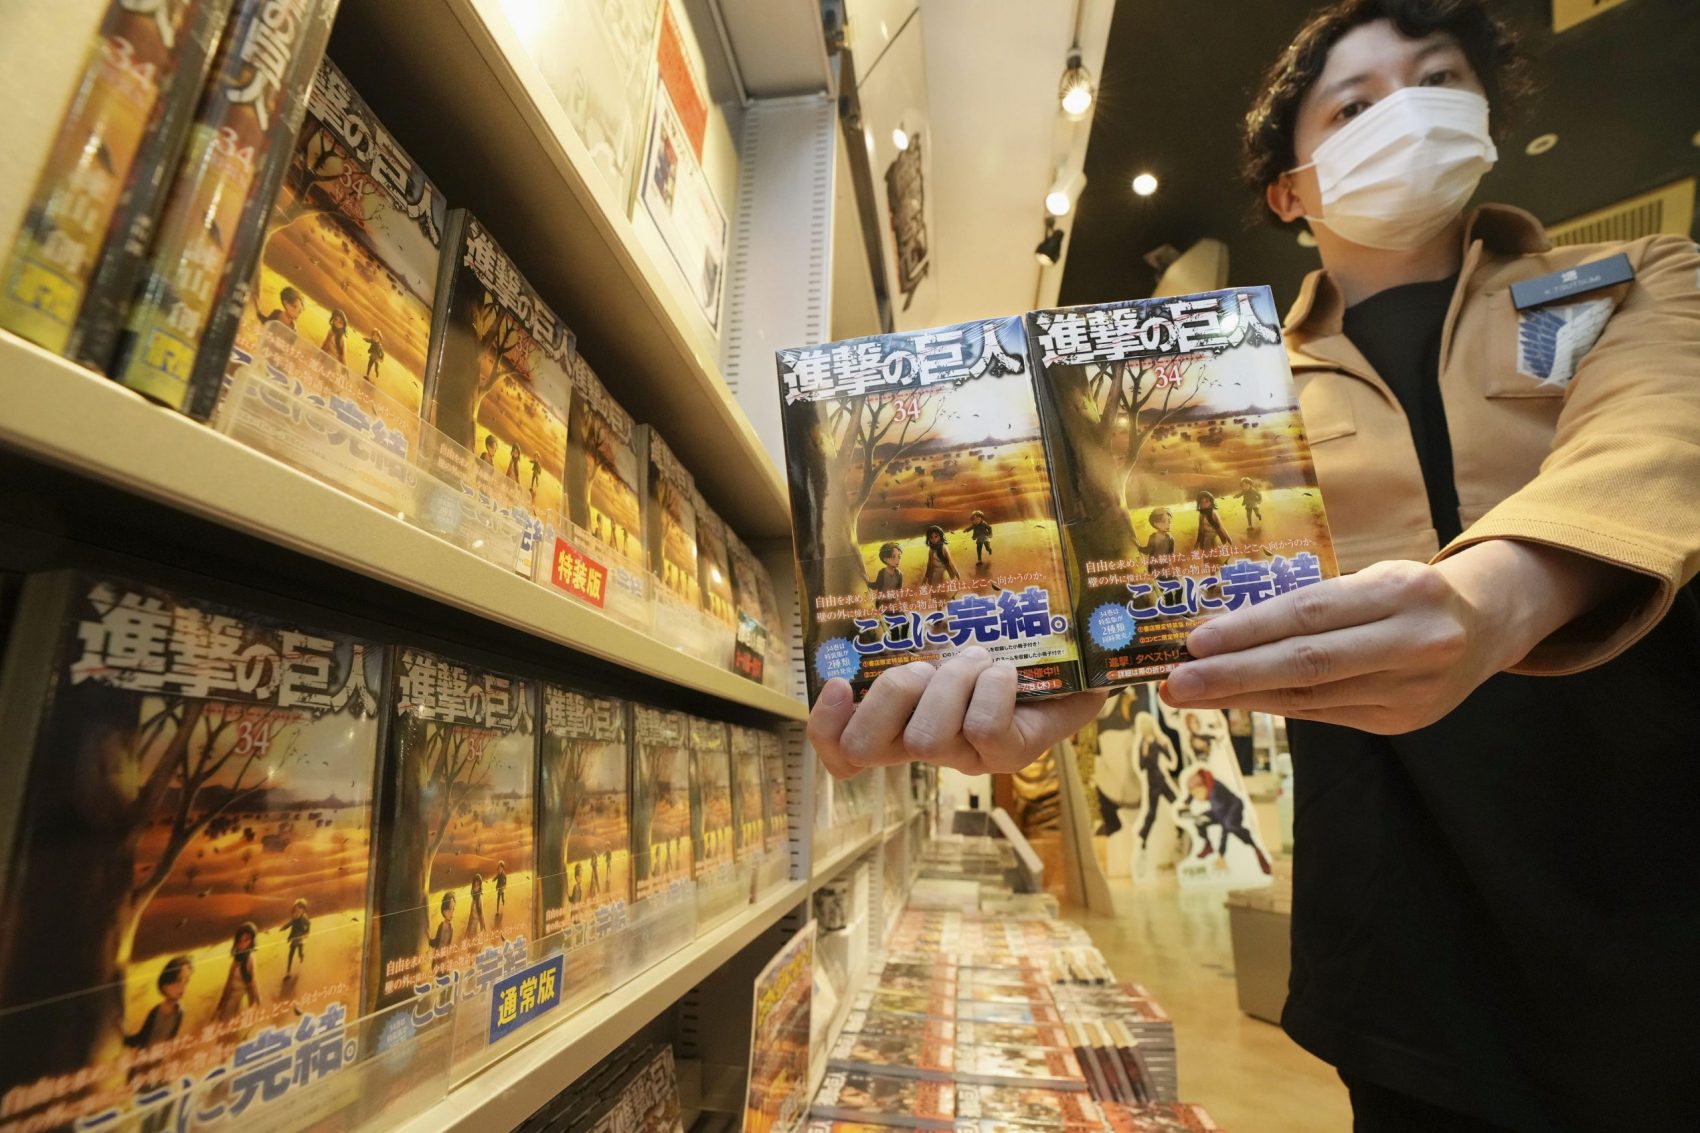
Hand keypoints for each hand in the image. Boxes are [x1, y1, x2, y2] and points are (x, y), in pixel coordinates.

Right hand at [808, 646, 1106, 778]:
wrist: (1075, 666)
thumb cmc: (1000, 648)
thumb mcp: (950, 635)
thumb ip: (914, 625)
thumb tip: (867, 607)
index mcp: (903, 721)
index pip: (843, 751)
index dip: (828, 727)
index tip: (840, 684)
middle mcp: (928, 744)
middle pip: (868, 747)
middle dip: (890, 694)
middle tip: (925, 667)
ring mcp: (969, 756)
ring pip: (927, 737)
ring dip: (950, 684)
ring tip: (977, 659)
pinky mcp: (1011, 755)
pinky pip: (983, 728)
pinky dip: (992, 690)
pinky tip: (1005, 672)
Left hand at [1160, 543, 1630, 733]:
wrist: (1488, 626)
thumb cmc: (1408, 594)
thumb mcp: (1371, 580)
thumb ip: (1313, 605)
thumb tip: (1225, 630)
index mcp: (1403, 592)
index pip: (1310, 614)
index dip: (1249, 631)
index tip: (1195, 642)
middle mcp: (1414, 643)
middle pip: (1308, 664)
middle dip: (1233, 675)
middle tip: (1177, 683)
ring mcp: (1413, 690)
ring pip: (1312, 697)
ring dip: (1244, 697)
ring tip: (1193, 694)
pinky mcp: (1404, 721)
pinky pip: (1326, 714)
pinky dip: (1277, 706)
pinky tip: (1238, 701)